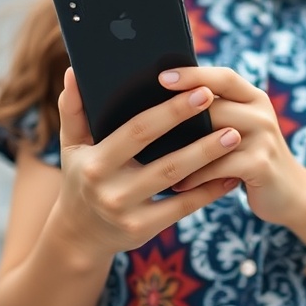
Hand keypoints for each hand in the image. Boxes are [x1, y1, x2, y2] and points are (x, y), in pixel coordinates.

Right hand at [51, 67, 241, 259]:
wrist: (78, 235)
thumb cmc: (81, 176)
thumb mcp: (71, 145)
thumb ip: (73, 109)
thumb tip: (74, 71)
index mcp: (96, 162)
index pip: (138, 131)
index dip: (171, 111)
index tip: (201, 90)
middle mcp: (110, 190)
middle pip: (164, 160)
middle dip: (199, 136)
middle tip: (225, 112)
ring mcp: (128, 214)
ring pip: (178, 182)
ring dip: (208, 159)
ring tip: (234, 137)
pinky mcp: (143, 230)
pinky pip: (183, 207)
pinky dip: (209, 190)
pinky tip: (231, 174)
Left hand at [160, 67, 305, 225]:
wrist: (290, 194)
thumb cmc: (250, 160)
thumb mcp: (238, 130)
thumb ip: (212, 114)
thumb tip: (158, 107)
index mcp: (253, 98)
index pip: (223, 77)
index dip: (193, 75)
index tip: (160, 77)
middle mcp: (262, 113)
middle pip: (214, 105)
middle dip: (178, 113)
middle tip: (144, 125)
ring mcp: (264, 139)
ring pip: (214, 136)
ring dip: (181, 149)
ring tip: (151, 157)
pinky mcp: (261, 165)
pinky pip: (219, 166)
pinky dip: (195, 177)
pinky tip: (177, 185)